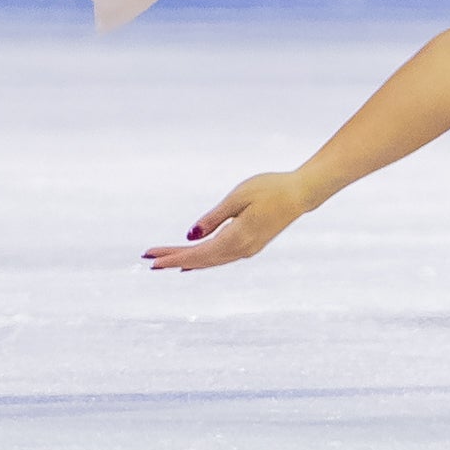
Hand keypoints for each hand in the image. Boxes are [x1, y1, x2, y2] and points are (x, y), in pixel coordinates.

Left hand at [145, 170, 317, 269]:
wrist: (301, 193)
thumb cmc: (270, 189)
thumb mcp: (237, 197)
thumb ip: (213, 218)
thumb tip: (190, 236)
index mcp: (236, 239)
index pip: (197, 254)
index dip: (172, 257)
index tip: (151, 260)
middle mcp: (241, 250)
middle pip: (200, 260)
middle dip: (173, 258)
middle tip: (148, 259)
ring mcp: (247, 250)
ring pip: (210, 260)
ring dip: (186, 260)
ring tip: (164, 260)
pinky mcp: (250, 245)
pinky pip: (219, 257)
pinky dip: (202, 259)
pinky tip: (192, 261)